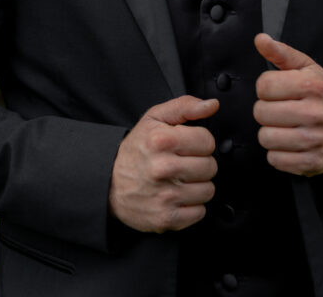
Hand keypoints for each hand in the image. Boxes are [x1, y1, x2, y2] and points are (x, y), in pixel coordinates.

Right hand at [108, 95, 218, 232]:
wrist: (110, 182)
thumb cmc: (137, 149)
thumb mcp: (155, 118)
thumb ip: (185, 106)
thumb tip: (212, 105)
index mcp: (161, 140)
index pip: (208, 141)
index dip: (200, 142)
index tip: (188, 145)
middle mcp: (163, 168)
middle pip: (211, 167)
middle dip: (200, 163)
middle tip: (183, 163)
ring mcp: (165, 195)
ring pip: (208, 190)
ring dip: (197, 185)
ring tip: (180, 180)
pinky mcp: (166, 218)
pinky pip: (200, 212)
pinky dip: (192, 206)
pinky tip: (177, 196)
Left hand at [253, 33, 322, 175]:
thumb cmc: (319, 93)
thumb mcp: (305, 67)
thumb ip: (280, 52)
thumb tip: (260, 39)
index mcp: (312, 86)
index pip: (263, 86)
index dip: (265, 88)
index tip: (276, 91)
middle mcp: (315, 113)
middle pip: (261, 113)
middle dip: (265, 110)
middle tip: (280, 109)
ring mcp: (315, 140)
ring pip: (265, 137)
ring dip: (270, 132)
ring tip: (283, 126)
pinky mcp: (312, 162)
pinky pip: (275, 160)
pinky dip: (277, 153)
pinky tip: (289, 142)